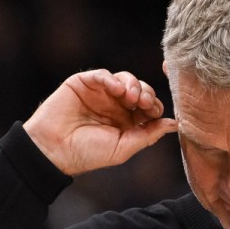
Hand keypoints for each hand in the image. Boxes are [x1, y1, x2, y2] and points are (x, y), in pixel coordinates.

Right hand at [23, 69, 177, 175]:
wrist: (54, 149)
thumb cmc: (87, 154)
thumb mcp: (124, 147)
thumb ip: (148, 134)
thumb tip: (175, 124)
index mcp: (126, 122)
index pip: (149, 107)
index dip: (155, 106)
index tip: (154, 112)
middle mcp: (115, 106)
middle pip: (141, 90)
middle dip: (147, 94)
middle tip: (144, 103)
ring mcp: (100, 93)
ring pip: (125, 79)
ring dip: (133, 85)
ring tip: (131, 97)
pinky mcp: (84, 83)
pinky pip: (103, 75)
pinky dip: (112, 79)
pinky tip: (115, 90)